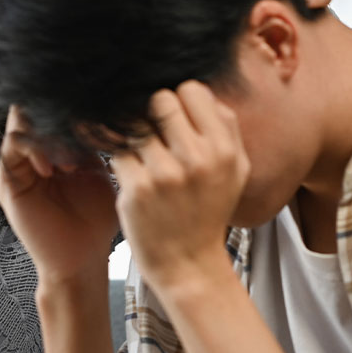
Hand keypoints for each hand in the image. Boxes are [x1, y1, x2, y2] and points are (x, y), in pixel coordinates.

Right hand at [0, 107, 118, 284]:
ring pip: (21, 122)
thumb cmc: (95, 221)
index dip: (70, 106)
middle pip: (31, 109)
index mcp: (53, 149)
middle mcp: (32, 154)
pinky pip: (13, 146)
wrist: (82, 260)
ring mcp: (17, 166)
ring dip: (49, 134)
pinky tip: (56, 169)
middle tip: (82, 133)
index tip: (93, 113)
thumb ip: (94, 141)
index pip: (51, 109)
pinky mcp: (7, 182)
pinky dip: (35, 148)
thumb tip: (103, 107)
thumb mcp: (100, 171)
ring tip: (72, 161)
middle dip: (57, 115)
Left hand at [109, 82, 249, 293]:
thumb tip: (199, 88)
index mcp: (224, 149)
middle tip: (154, 135)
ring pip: (134, 123)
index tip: (175, 120)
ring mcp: (164, 173)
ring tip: (143, 156)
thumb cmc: (208, 212)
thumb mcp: (235, 170)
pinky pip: (116, 150)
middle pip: (160, 99)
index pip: (191, 90)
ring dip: (134, 136)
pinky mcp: (136, 188)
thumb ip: (225, 126)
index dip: (179, 100)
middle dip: (153, 113)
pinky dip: (119, 158)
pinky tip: (130, 172)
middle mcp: (197, 159)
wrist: (188, 264)